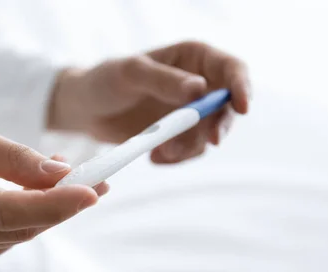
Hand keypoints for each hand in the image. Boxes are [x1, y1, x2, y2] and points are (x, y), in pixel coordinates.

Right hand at [0, 124, 103, 271]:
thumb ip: (13, 156)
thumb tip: (61, 174)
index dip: (49, 204)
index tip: (91, 191)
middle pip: (16, 227)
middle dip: (62, 204)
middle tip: (97, 178)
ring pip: (18, 235)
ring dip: (50, 209)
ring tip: (65, 179)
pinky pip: (8, 241)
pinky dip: (30, 219)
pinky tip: (33, 197)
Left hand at [49, 41, 250, 162]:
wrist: (85, 109)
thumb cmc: (104, 81)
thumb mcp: (130, 74)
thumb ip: (163, 80)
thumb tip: (200, 89)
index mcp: (193, 57)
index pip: (231, 69)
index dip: (242, 87)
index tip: (242, 108)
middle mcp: (198, 83)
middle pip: (227, 107)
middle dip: (218, 127)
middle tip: (207, 142)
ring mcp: (190, 111)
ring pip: (209, 134)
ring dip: (189, 147)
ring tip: (159, 152)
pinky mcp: (178, 134)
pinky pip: (191, 150)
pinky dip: (177, 157)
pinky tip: (154, 157)